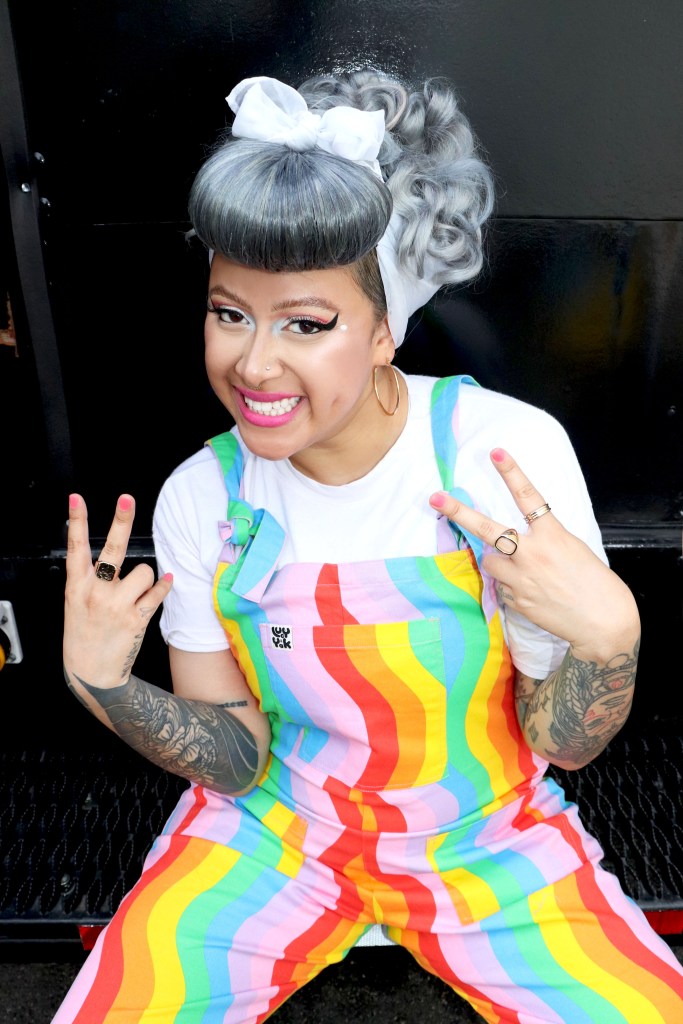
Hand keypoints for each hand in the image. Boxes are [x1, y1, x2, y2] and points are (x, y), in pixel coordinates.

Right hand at [64, 494, 172, 688]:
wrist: (92, 674)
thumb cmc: (84, 634)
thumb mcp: (75, 604)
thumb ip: (89, 579)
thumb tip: (111, 558)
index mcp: (76, 586)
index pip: (75, 547)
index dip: (77, 520)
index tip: (77, 498)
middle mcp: (96, 592)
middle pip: (112, 549)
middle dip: (121, 521)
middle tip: (127, 499)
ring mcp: (116, 605)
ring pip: (144, 570)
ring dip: (146, 578)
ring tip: (135, 594)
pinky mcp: (136, 618)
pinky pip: (158, 592)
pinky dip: (163, 587)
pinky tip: (164, 584)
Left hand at [429, 448, 639, 662]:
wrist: (603, 622)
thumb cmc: (594, 581)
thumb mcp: (573, 548)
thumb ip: (543, 540)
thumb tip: (515, 542)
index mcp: (553, 535)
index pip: (528, 497)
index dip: (512, 473)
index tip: (496, 453)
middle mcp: (533, 554)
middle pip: (487, 529)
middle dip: (459, 512)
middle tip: (435, 498)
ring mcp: (522, 579)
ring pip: (489, 561)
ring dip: (496, 561)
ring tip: (520, 569)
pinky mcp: (517, 600)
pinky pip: (503, 587)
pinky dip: (511, 585)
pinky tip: (533, 592)